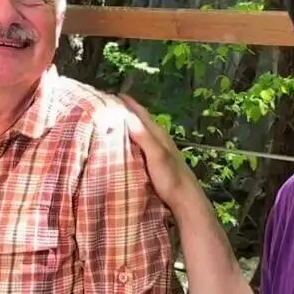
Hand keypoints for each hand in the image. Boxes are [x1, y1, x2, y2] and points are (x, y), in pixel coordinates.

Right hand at [118, 94, 201, 211]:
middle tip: (108, 106)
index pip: (141, 113)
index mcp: (158, 134)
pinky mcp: (158, 161)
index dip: (128, 103)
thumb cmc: (171, 179)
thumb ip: (144, 137)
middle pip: (141, 120)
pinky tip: (127, 144)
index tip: (110, 94)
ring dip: (129, 125)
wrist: (185, 200)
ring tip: (113, 122)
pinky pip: (142, 143)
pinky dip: (133, 139)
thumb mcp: (157, 156)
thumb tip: (128, 116)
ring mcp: (160, 149)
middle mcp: (159, 139)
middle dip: (126, 111)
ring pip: (142, 131)